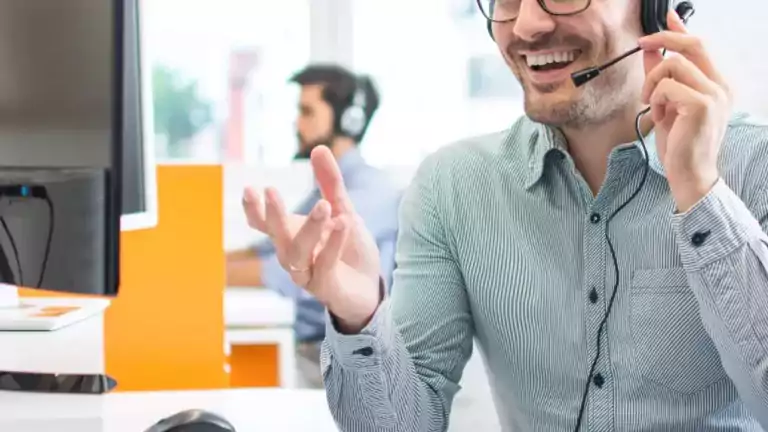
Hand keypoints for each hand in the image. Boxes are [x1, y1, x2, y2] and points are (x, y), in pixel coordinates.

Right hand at [242, 146, 381, 332]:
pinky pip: (324, 265)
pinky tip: (343, 225)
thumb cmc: (350, 250)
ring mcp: (307, 274)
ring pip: (296, 253)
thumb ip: (331, 183)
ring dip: (308, 228)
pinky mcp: (326, 288)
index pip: (264, 224)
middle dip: (273, 214)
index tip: (249, 189)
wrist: (370, 288)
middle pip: (277, 236)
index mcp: (291, 236)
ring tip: (324, 206)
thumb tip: (319, 148)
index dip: (253, 209)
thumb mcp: (343, 211)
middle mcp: (293, 255)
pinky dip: (332, 245)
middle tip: (270, 191)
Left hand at [639, 10, 731, 211]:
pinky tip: (658, 117)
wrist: (690, 174)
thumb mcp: (666, 104)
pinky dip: (654, 101)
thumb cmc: (680, 143)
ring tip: (652, 105)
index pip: (701, 46)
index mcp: (716, 84)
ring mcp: (714, 94)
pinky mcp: (701, 105)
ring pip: (672, 66)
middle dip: (663, 40)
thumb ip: (661, 77)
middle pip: (692, 45)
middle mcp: (721, 85)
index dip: (681, 30)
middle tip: (642, 44)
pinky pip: (666, 87)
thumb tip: (651, 51)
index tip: (667, 17)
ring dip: (652, 84)